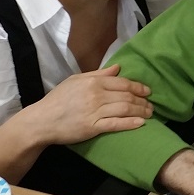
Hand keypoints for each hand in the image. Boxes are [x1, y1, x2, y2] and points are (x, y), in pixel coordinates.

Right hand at [30, 64, 152, 144]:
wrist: (42, 120)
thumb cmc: (58, 100)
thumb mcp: (76, 80)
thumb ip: (98, 74)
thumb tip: (118, 67)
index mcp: (93, 82)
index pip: (122, 83)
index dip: (138, 87)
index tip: (148, 91)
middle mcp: (96, 95)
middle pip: (126, 96)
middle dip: (142, 100)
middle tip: (151, 104)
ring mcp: (94, 111)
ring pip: (124, 109)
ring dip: (140, 111)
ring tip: (150, 113)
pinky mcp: (92, 127)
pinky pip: (116, 124)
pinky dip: (130, 123)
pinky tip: (141, 123)